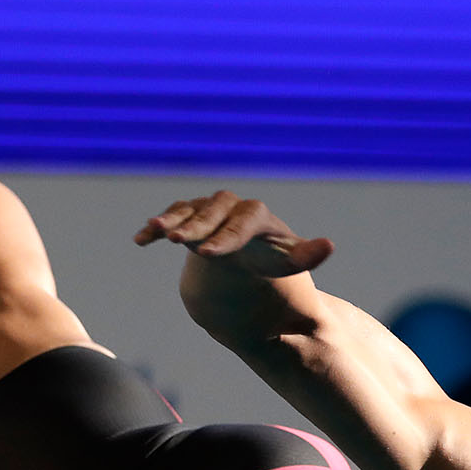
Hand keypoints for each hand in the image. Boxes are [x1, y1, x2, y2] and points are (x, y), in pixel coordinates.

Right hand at [134, 190, 332, 278]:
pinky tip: (141, 241)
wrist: (249, 261)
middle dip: (198, 225)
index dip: (227, 236)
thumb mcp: (288, 262)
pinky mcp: (189, 219)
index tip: (210, 254)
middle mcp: (231, 207)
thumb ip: (305, 255)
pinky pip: (171, 218)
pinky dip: (156, 228)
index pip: (244, 219)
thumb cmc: (271, 261)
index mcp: (257, 216)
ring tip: (156, 232)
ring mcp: (208, 211)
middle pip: (214, 209)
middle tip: (181, 241)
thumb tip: (329, 245)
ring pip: (189, 209)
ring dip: (172, 219)